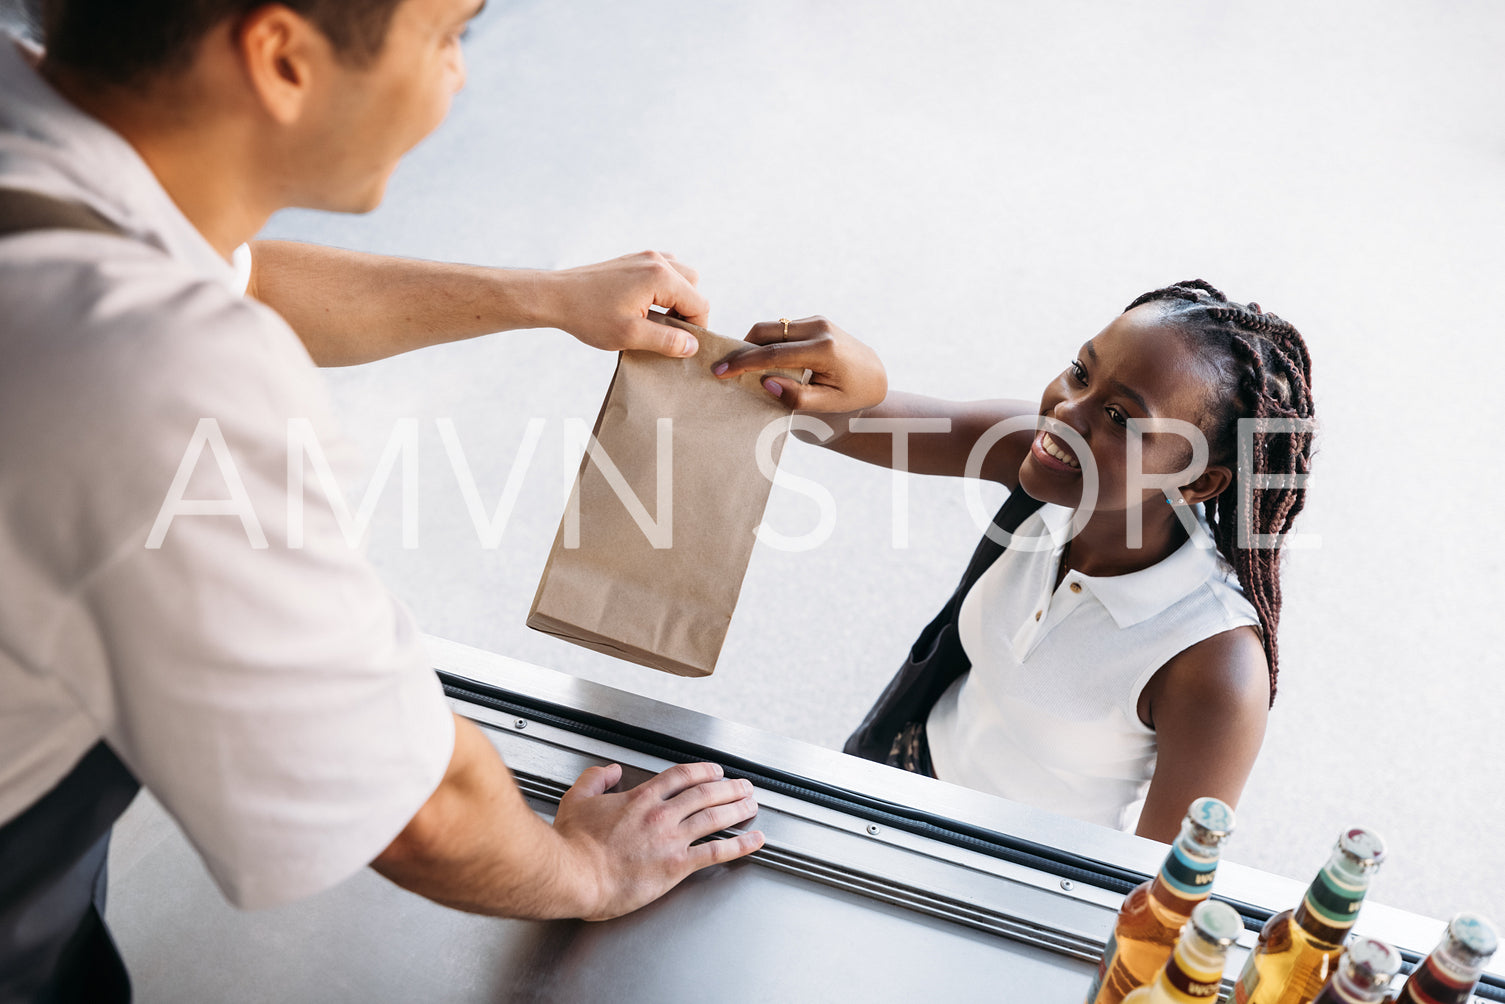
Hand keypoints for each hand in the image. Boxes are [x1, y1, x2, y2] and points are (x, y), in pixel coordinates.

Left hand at [539, 251, 709, 357]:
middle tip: (669, 332)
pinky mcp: (634, 260)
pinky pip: (664, 271)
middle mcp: (657, 261)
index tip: (680, 346)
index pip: (699, 303)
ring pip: (681, 277)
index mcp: (660, 277)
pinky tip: (648, 306)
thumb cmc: (589, 316)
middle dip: (688, 311)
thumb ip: (666, 341)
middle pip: (694, 286)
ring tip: (659, 320)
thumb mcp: (630, 335)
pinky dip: (664, 289)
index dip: (696, 328)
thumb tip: (692, 346)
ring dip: (677, 299)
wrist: (556, 296)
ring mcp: (645, 257)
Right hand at [552, 761, 763, 920]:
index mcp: (640, 798)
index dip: (702, 771)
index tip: (714, 771)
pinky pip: (716, 852)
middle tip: (743, 785)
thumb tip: (610, 770)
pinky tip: (753, 839)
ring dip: (737, 808)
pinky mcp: (676, 865)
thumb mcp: (576, 800)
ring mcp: (671, 839)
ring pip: (714, 817)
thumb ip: (595, 780)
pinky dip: (739, 844)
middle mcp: (661, 815)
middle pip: (705, 793)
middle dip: (729, 787)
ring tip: (752, 804)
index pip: (680, 776)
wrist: (576, 875)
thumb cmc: (573, 845)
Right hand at [712, 316, 887, 413]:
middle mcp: (820, 328)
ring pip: (773, 327)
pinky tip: (763, 360)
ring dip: (754, 343)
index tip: (720, 371)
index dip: (743, 363)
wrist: (876, 375)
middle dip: (742, 347)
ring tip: (742, 366)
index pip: (773, 354)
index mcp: (824, 350)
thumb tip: (766, 382)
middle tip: (725, 366)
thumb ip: (798, 396)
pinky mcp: (815, 321)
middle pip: (767, 331)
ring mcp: (818, 321)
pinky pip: (783, 328)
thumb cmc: (854, 394)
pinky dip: (768, 341)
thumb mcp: (829, 403)